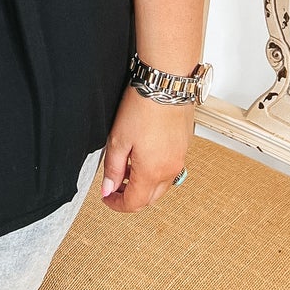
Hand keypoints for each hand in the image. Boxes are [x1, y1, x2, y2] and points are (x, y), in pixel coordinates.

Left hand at [100, 88, 191, 212]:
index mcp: (152, 172)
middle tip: (114, 186)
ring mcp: (179, 159)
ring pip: (161, 186)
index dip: (117, 204)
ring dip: (143, 185)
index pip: (134, 203)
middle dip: (130, 197)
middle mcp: (170, 170)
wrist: (166, 85)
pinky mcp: (183, 148)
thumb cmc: (143, 107)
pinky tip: (142, 158)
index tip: (106, 198)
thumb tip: (108, 189)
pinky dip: (154, 173)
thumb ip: (112, 169)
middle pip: (150, 199)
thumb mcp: (118, 140)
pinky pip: (169, 171)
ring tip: (126, 168)